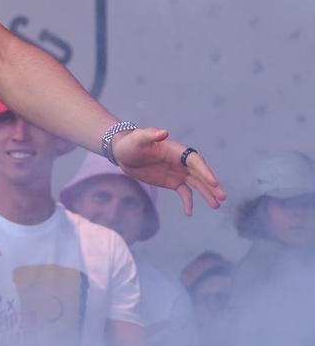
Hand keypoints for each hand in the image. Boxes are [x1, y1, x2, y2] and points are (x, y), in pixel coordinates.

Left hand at [111, 128, 225, 215]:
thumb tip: (164, 132)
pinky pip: (184, 193)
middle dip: (212, 185)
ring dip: (207, 194)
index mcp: (177, 150)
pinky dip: (188, 202)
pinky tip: (189, 213)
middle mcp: (181, 162)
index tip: (213, 182)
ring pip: (197, 184)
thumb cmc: (130, 143)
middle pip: (201, 174)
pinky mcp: (172, 182)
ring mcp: (178, 172)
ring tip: (216, 206)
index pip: (195, 160)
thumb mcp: (138, 139)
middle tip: (222, 196)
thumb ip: (150, 135)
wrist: (122, 154)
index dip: (205, 171)